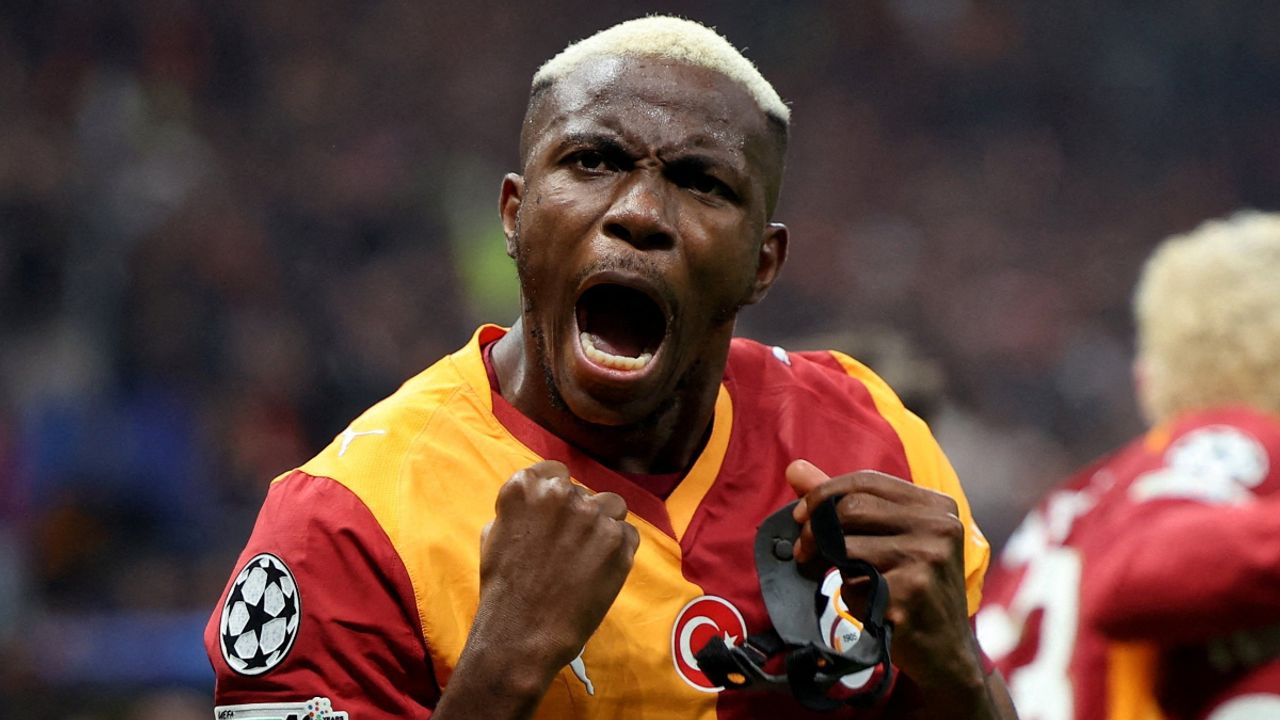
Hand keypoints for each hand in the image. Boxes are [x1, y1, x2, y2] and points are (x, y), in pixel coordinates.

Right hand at [470, 461, 639, 690]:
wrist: (522, 635)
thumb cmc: (503, 590)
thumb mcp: (493, 537)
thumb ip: (519, 511)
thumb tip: (536, 504)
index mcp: (525, 487)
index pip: (555, 472)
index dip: (557, 495)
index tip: (557, 514)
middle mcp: (560, 494)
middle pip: (584, 493)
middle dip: (579, 515)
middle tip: (569, 547)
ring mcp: (593, 516)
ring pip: (612, 507)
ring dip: (603, 526)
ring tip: (589, 557)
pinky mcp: (618, 542)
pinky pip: (628, 535)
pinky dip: (619, 551)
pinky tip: (600, 572)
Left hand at [786, 460, 984, 695]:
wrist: (944, 652)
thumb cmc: (911, 589)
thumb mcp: (887, 539)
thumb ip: (842, 501)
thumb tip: (795, 468)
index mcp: (937, 506)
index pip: (867, 480)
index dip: (824, 493)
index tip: (800, 515)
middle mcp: (939, 526)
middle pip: (852, 508)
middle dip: (815, 531)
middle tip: (804, 554)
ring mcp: (928, 558)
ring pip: (847, 545)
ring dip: (830, 566)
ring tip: (840, 581)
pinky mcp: (911, 591)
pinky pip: (853, 583)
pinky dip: (849, 596)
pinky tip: (869, 606)